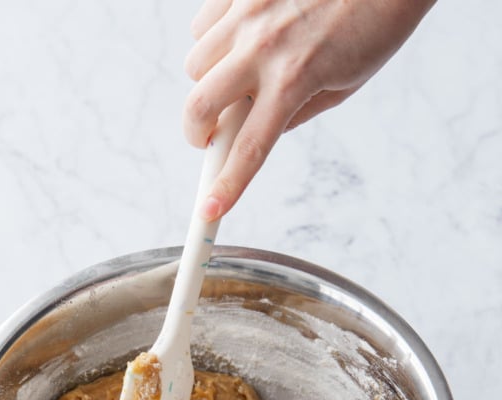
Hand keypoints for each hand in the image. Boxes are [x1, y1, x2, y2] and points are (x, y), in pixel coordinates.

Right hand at [184, 0, 434, 219]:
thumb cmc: (372, 26)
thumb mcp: (341, 85)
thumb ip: (293, 111)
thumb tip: (254, 131)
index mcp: (295, 80)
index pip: (249, 149)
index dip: (226, 186)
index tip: (209, 211)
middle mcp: (264, 46)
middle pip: (199, 107)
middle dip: (197, 133)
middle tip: (209, 137)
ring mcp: (248, 12)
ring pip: (195, 64)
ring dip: (208, 81)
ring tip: (238, 76)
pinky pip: (202, 24)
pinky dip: (213, 40)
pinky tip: (240, 41)